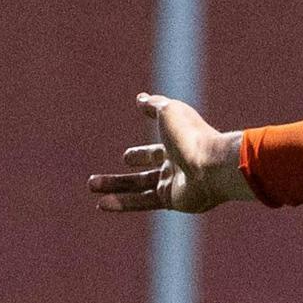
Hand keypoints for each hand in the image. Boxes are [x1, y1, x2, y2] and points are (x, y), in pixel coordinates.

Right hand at [88, 93, 247, 213]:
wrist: (211, 165)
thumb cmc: (192, 135)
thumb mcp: (169, 111)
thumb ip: (154, 105)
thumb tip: (141, 98)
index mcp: (178, 147)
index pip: (156, 152)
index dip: (142, 155)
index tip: (126, 157)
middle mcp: (176, 168)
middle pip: (144, 176)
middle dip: (121, 178)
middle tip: (96, 180)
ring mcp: (175, 185)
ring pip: (139, 189)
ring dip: (115, 189)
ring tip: (91, 187)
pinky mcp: (172, 200)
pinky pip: (143, 202)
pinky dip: (122, 203)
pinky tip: (101, 204)